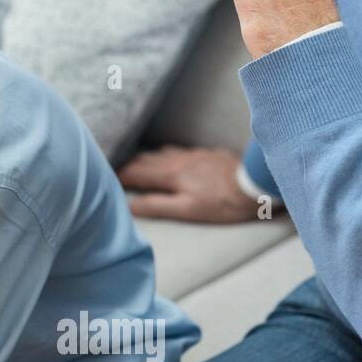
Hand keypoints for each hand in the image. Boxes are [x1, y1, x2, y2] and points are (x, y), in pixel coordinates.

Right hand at [118, 145, 262, 222]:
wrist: (257, 183)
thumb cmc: (223, 203)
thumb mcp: (188, 210)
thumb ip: (157, 206)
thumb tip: (129, 204)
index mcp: (169, 175)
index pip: (135, 172)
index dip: (118, 174)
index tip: (103, 177)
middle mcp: (177, 160)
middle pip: (144, 159)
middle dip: (127, 164)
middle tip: (114, 168)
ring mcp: (192, 155)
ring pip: (160, 153)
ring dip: (144, 157)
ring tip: (136, 162)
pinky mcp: (207, 154)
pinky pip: (178, 151)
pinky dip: (164, 154)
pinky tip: (170, 157)